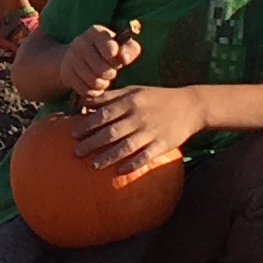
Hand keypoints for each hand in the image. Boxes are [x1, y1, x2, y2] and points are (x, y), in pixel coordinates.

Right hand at [56, 22, 137, 101]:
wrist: (76, 57)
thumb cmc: (106, 52)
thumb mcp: (120, 46)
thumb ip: (129, 49)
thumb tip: (125, 58)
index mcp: (96, 32)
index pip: (111, 50)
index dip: (116, 60)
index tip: (116, 60)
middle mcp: (80, 43)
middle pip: (103, 70)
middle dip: (110, 74)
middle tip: (110, 71)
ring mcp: (70, 58)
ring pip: (94, 82)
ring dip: (102, 84)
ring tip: (102, 79)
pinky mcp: (66, 74)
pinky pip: (85, 90)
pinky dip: (92, 91)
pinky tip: (92, 84)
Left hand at [72, 80, 200, 171]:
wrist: (190, 105)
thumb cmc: (156, 97)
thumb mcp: (133, 91)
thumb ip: (110, 97)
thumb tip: (85, 102)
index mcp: (130, 102)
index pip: (104, 114)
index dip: (87, 124)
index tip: (72, 134)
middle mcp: (139, 116)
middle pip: (111, 132)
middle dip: (92, 143)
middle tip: (75, 152)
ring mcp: (151, 131)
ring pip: (126, 146)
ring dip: (108, 157)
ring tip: (93, 165)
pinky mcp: (163, 144)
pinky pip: (145, 156)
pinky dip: (133, 164)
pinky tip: (120, 171)